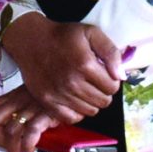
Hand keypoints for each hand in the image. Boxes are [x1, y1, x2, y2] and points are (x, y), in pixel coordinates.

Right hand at [0, 15, 121, 119]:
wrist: (31, 40)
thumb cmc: (63, 36)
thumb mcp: (91, 33)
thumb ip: (111, 52)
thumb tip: (121, 76)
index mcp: (85, 64)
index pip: (112, 87)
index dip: (113, 81)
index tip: (104, 75)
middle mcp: (72, 82)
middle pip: (103, 102)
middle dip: (104, 92)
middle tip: (95, 82)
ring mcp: (58, 94)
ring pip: (90, 111)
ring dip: (91, 102)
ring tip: (85, 89)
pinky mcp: (46, 101)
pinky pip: (71, 118)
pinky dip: (77, 112)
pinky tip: (75, 100)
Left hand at [0, 85, 53, 151]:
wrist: (79, 89)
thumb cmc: (56, 100)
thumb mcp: (33, 99)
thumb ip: (21, 110)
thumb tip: (8, 135)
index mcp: (13, 96)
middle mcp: (19, 99)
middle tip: (6, 150)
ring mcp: (32, 106)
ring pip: (10, 130)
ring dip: (11, 149)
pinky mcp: (47, 113)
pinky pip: (30, 132)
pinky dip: (25, 147)